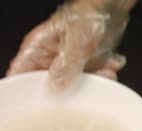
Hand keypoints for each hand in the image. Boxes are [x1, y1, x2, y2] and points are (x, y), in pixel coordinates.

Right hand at [6, 1, 128, 91]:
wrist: (113, 9)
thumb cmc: (89, 15)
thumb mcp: (76, 42)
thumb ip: (65, 66)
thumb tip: (54, 88)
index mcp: (37, 49)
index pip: (20, 74)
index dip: (26, 90)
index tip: (42, 102)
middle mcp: (50, 59)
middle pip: (49, 86)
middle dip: (70, 90)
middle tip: (85, 86)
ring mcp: (68, 64)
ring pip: (75, 86)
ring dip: (93, 82)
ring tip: (106, 71)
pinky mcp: (85, 67)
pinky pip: (92, 80)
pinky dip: (104, 76)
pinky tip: (111, 66)